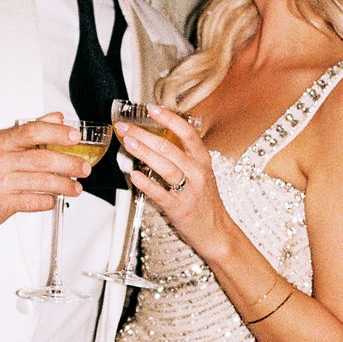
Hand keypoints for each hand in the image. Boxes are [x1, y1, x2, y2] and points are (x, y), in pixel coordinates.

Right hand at [0, 114, 93, 231]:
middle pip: (42, 159)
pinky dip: (48, 201)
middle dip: (69, 164)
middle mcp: (0, 160)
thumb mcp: (6, 145)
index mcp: (3, 142)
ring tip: (76, 188)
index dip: (57, 133)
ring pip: (40, 182)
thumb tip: (58, 117)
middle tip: (84, 168)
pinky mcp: (2, 203)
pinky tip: (54, 199)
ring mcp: (0, 182)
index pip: (33, 131)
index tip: (76, 137)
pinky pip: (32, 201)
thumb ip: (33, 130)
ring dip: (63, 185)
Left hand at [116, 103, 224, 255]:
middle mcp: (198, 173)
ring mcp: (189, 191)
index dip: (169, 118)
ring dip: (144, 153)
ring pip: (166, 167)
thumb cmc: (205, 202)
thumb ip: (183, 157)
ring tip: (128, 143)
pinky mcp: (180, 208)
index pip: (187, 133)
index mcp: (202, 161)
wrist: (217, 232)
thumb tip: (156, 140)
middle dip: (145, 135)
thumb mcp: (200, 174)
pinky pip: (161, 194)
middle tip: (126, 127)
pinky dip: (146, 183)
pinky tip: (134, 175)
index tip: (151, 108)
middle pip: (170, 148)